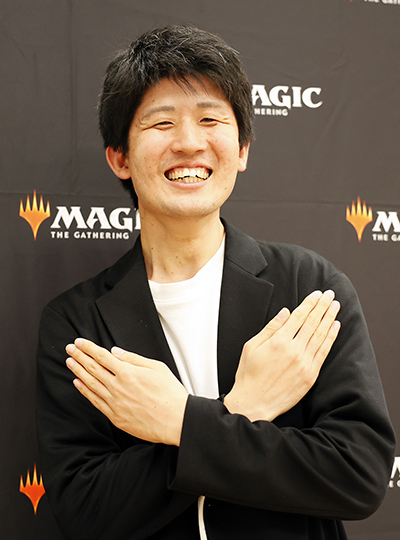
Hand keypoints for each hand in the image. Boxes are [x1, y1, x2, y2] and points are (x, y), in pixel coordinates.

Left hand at [65, 339, 187, 444]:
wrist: (176, 421)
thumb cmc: (170, 394)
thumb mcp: (156, 368)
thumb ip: (133, 358)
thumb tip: (114, 351)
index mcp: (128, 373)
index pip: (102, 356)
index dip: (88, 348)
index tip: (79, 342)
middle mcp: (118, 387)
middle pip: (93, 368)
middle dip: (79, 357)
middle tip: (69, 349)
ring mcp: (115, 403)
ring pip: (91, 384)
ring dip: (78, 372)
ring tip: (70, 363)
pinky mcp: (115, 417)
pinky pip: (95, 401)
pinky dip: (85, 391)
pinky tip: (78, 383)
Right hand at [224, 290, 340, 421]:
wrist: (254, 403)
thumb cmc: (249, 375)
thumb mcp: (251, 346)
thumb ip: (270, 328)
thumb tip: (285, 312)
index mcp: (279, 341)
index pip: (299, 316)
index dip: (309, 303)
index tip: (317, 294)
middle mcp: (294, 350)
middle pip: (312, 322)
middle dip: (322, 306)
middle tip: (330, 295)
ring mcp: (304, 363)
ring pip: (321, 335)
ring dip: (329, 318)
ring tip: (335, 306)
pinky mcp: (310, 375)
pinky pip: (324, 352)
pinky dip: (330, 337)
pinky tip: (335, 327)